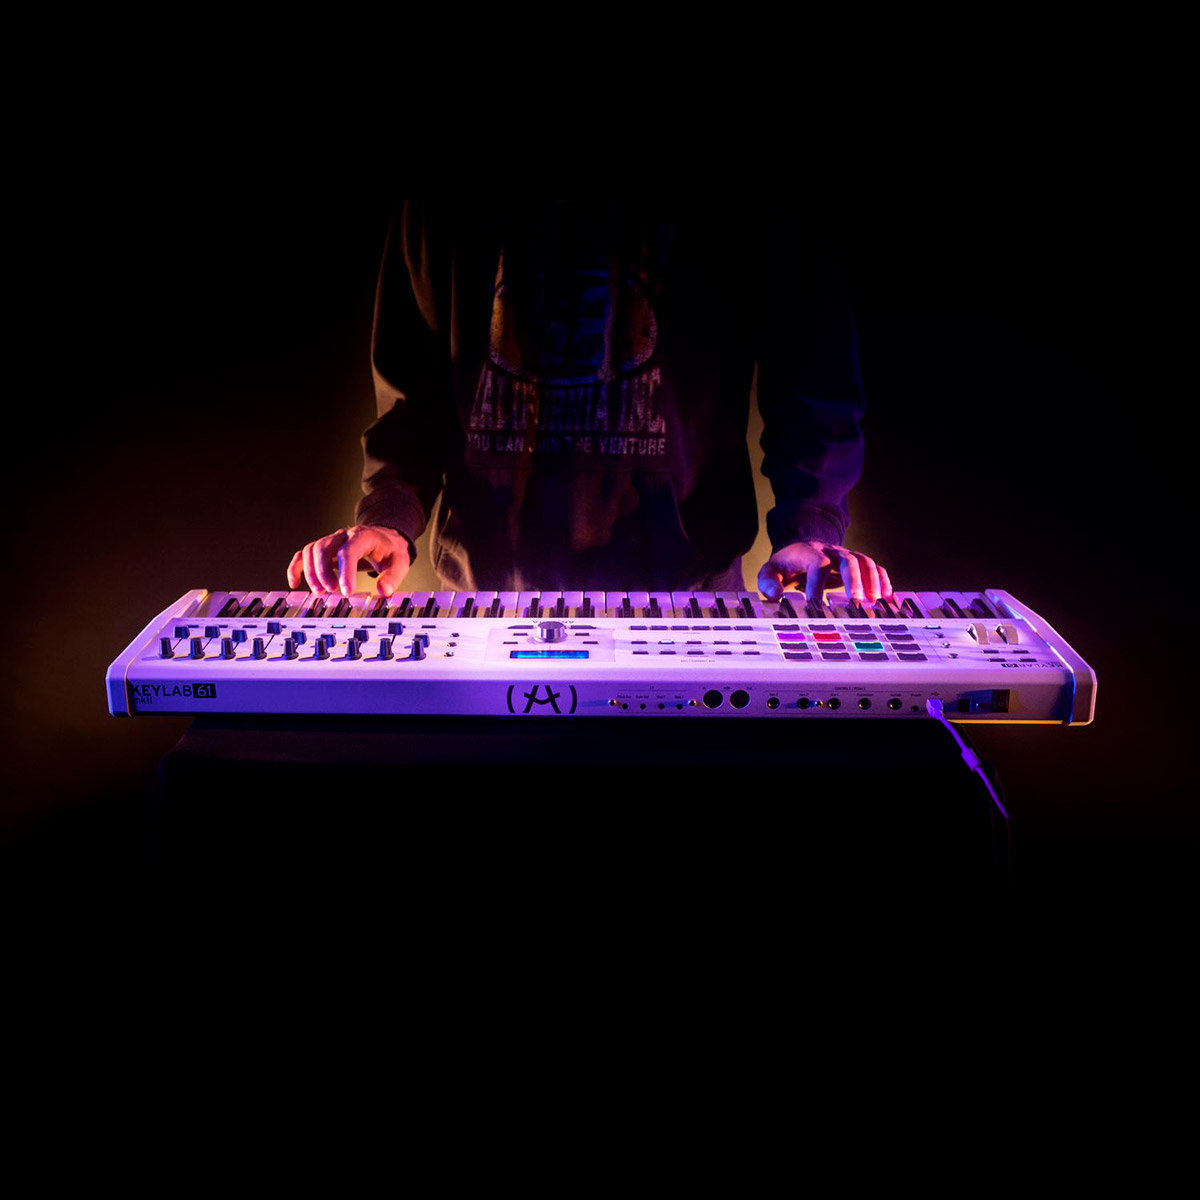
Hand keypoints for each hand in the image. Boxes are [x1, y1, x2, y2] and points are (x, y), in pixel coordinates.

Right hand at [287, 525, 412, 596]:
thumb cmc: (390, 551)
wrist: (385, 539)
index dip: (345, 572)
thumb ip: (392, 578)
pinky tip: (295, 583)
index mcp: (363, 536)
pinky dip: (296, 567)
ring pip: (312, 550)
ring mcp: (331, 540)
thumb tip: (383, 591)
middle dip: (324, 572)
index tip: (346, 592)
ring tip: (320, 592)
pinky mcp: (324, 549)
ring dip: (311, 572)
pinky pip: (303, 554)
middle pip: (324, 547)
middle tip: (331, 592)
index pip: (349, 550)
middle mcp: (344, 535)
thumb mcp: (400, 563)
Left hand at [757, 540, 892, 604]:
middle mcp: (831, 551)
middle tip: (855, 603)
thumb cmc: (786, 565)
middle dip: (853, 581)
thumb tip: (776, 595)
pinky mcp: (857, 563)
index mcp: (808, 552)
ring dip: (872, 582)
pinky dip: (883, 581)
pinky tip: (888, 598)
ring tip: (874, 602)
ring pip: (865, 561)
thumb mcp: (770, 570)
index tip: (816, 606)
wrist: (801, 549)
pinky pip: (874, 568)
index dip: (818, 584)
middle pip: (848, 559)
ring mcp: (846, 555)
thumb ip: (768, 581)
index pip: (817, 564)